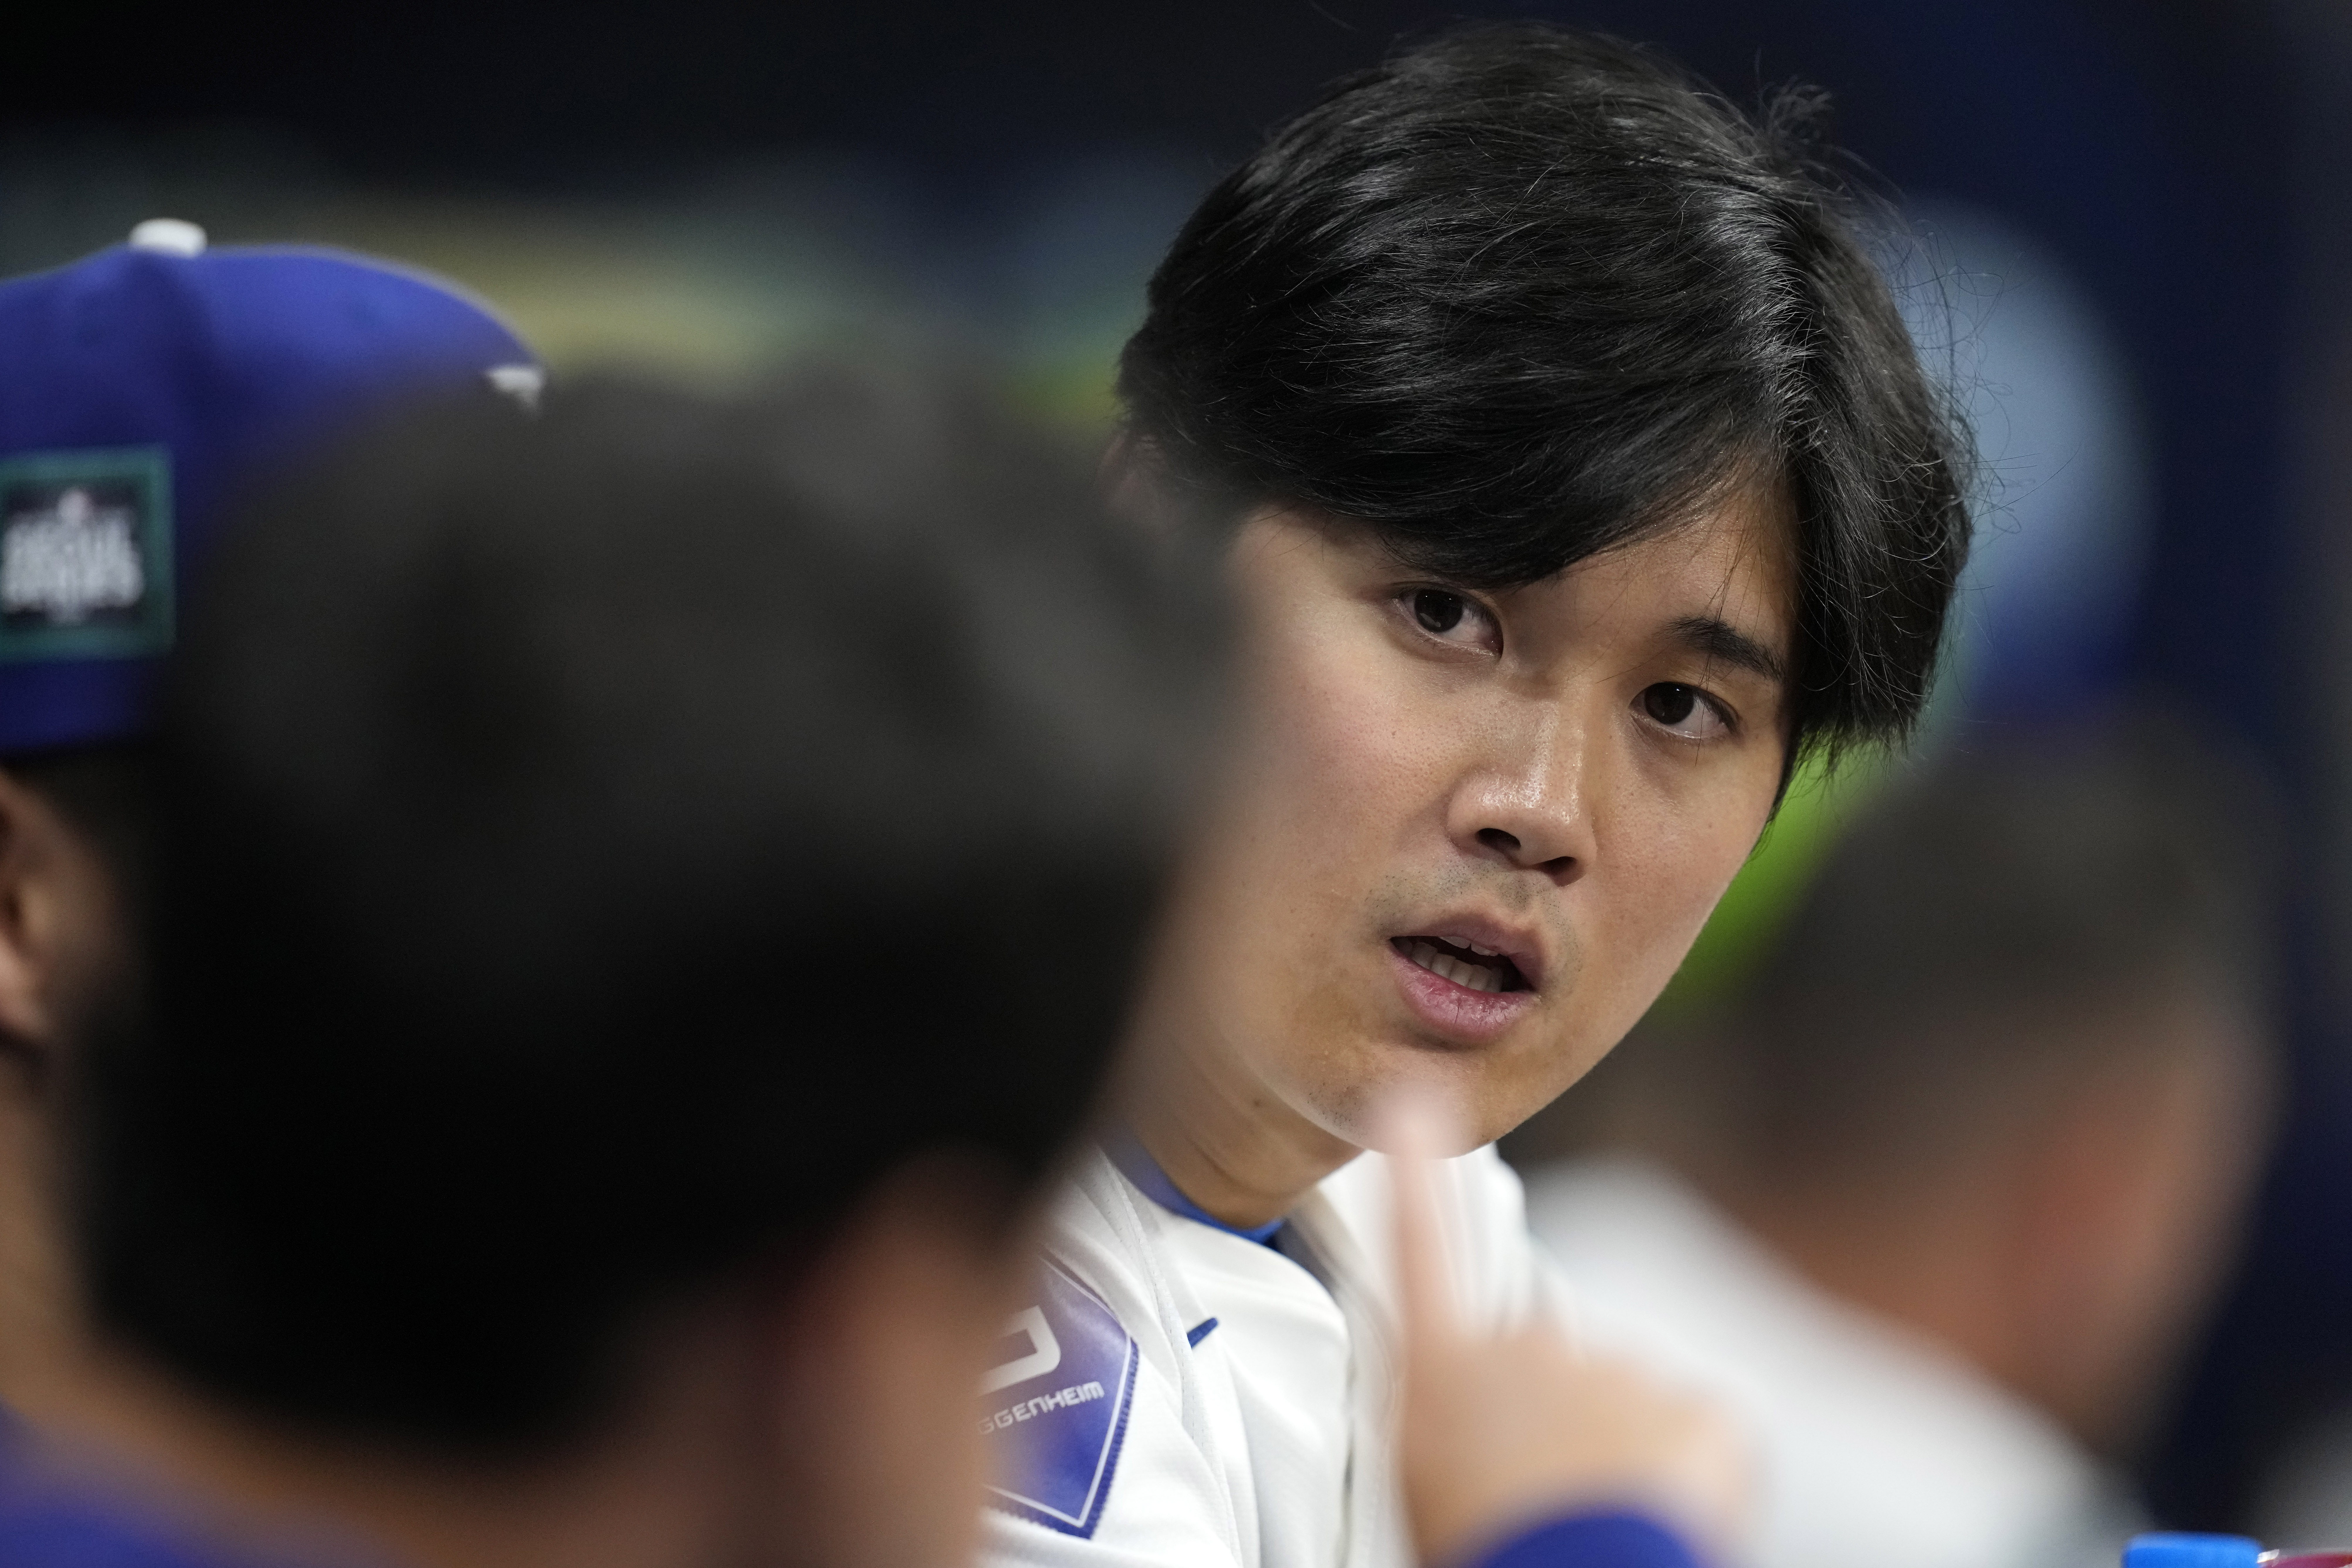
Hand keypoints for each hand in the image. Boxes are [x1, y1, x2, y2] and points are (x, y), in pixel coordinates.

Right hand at [1382, 1098, 1750, 1567]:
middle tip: (1546, 1498)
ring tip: (1597, 1526)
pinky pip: (1705, 1441)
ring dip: (1625, 1459)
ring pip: (1631, 1409)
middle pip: (1553, 1363)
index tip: (1413, 1095)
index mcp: (1446, 1372)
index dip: (1414, 1168)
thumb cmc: (1482, 1549)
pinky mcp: (1698, 1409)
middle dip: (1561, 1419)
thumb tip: (1497, 1407)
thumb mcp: (1431, 1474)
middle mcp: (1526, 1349)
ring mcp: (1616, 1372)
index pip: (1420, 1245)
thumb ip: (1462, 1411)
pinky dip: (1697, 1484)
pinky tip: (1660, 1524)